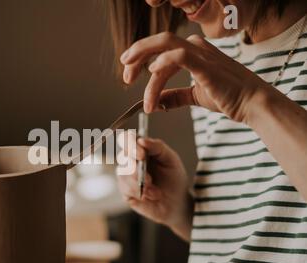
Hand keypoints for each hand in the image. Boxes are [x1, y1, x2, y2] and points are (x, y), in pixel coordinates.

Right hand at [116, 131, 192, 239]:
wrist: (177, 202)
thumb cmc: (174, 178)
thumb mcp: (171, 159)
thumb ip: (158, 147)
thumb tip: (141, 140)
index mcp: (141, 149)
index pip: (127, 139)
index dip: (130, 144)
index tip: (141, 155)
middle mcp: (130, 161)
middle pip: (122, 156)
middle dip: (135, 168)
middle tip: (149, 180)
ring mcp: (126, 176)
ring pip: (123, 174)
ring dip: (140, 183)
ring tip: (156, 192)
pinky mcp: (125, 191)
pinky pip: (125, 188)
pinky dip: (139, 193)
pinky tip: (151, 196)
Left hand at [120, 32, 274, 123]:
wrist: (252, 104)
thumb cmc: (229, 98)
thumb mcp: (195, 96)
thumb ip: (175, 96)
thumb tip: (158, 102)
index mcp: (193, 52)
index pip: (160, 49)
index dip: (140, 60)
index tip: (129, 75)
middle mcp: (196, 48)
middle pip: (158, 41)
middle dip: (136, 55)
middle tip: (125, 75)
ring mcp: (201, 54)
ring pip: (164, 47)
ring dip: (144, 64)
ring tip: (135, 87)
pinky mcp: (206, 64)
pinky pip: (179, 55)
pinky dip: (162, 62)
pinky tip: (152, 73)